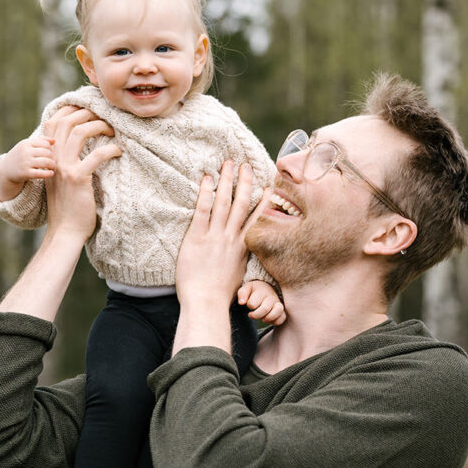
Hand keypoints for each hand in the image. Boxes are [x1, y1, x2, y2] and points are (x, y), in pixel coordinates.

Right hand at [0, 136, 56, 200]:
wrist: (6, 170)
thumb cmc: (20, 156)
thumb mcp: (26, 146)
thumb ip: (40, 141)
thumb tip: (54, 141)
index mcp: (25, 143)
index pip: (45, 144)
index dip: (50, 149)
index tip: (50, 154)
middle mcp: (25, 152)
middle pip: (47, 153)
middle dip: (53, 158)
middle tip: (53, 162)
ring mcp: (25, 162)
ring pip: (46, 162)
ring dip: (52, 165)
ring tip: (52, 167)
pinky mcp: (25, 173)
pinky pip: (41, 173)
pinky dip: (49, 173)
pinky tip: (51, 173)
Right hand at [43, 106, 120, 242]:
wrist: (65, 230)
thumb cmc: (68, 204)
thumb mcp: (61, 177)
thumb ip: (65, 158)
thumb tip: (80, 140)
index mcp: (49, 156)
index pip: (55, 121)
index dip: (72, 109)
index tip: (89, 107)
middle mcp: (53, 158)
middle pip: (67, 121)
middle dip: (88, 113)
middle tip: (105, 116)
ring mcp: (64, 167)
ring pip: (80, 132)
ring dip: (99, 126)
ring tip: (112, 130)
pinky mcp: (78, 178)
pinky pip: (97, 154)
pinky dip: (110, 149)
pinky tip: (118, 151)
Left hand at [176, 161, 252, 307]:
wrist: (206, 303)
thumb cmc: (219, 294)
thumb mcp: (237, 274)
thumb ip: (239, 258)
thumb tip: (242, 250)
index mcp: (243, 247)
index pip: (257, 219)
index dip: (264, 202)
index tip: (269, 187)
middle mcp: (231, 238)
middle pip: (241, 204)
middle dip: (245, 182)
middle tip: (247, 164)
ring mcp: (215, 237)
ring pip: (224, 202)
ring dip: (227, 181)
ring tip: (228, 163)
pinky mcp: (197, 238)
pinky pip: (202, 210)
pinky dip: (205, 193)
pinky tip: (206, 178)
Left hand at [237, 280, 285, 324]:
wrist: (266, 288)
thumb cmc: (255, 290)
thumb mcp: (247, 288)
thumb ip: (242, 293)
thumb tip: (241, 303)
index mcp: (262, 291)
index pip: (253, 303)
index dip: (249, 305)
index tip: (248, 305)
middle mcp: (271, 297)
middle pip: (265, 309)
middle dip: (256, 315)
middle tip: (251, 314)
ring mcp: (278, 303)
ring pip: (278, 312)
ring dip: (268, 318)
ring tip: (262, 318)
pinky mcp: (282, 310)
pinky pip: (282, 318)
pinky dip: (275, 322)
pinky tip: (268, 320)